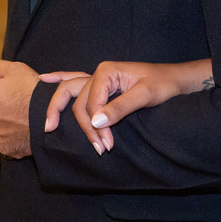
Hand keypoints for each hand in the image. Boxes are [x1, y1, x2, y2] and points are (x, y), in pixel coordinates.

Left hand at [0, 60, 39, 157]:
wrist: (49, 118)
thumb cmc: (32, 92)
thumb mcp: (16, 70)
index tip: (11, 86)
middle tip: (19, 99)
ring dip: (6, 118)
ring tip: (24, 114)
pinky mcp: (5, 147)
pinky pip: (6, 138)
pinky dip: (13, 133)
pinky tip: (25, 127)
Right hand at [41, 60, 212, 153]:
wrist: (177, 80)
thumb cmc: (165, 85)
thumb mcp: (145, 96)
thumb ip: (120, 108)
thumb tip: (95, 122)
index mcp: (106, 72)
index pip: (90, 103)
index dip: (95, 126)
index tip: (107, 146)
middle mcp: (98, 73)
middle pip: (79, 103)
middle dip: (86, 127)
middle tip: (100, 149)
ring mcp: (99, 78)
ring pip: (71, 94)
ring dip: (64, 112)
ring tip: (51, 129)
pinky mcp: (103, 85)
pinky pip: (75, 81)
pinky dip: (59, 79)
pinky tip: (44, 80)